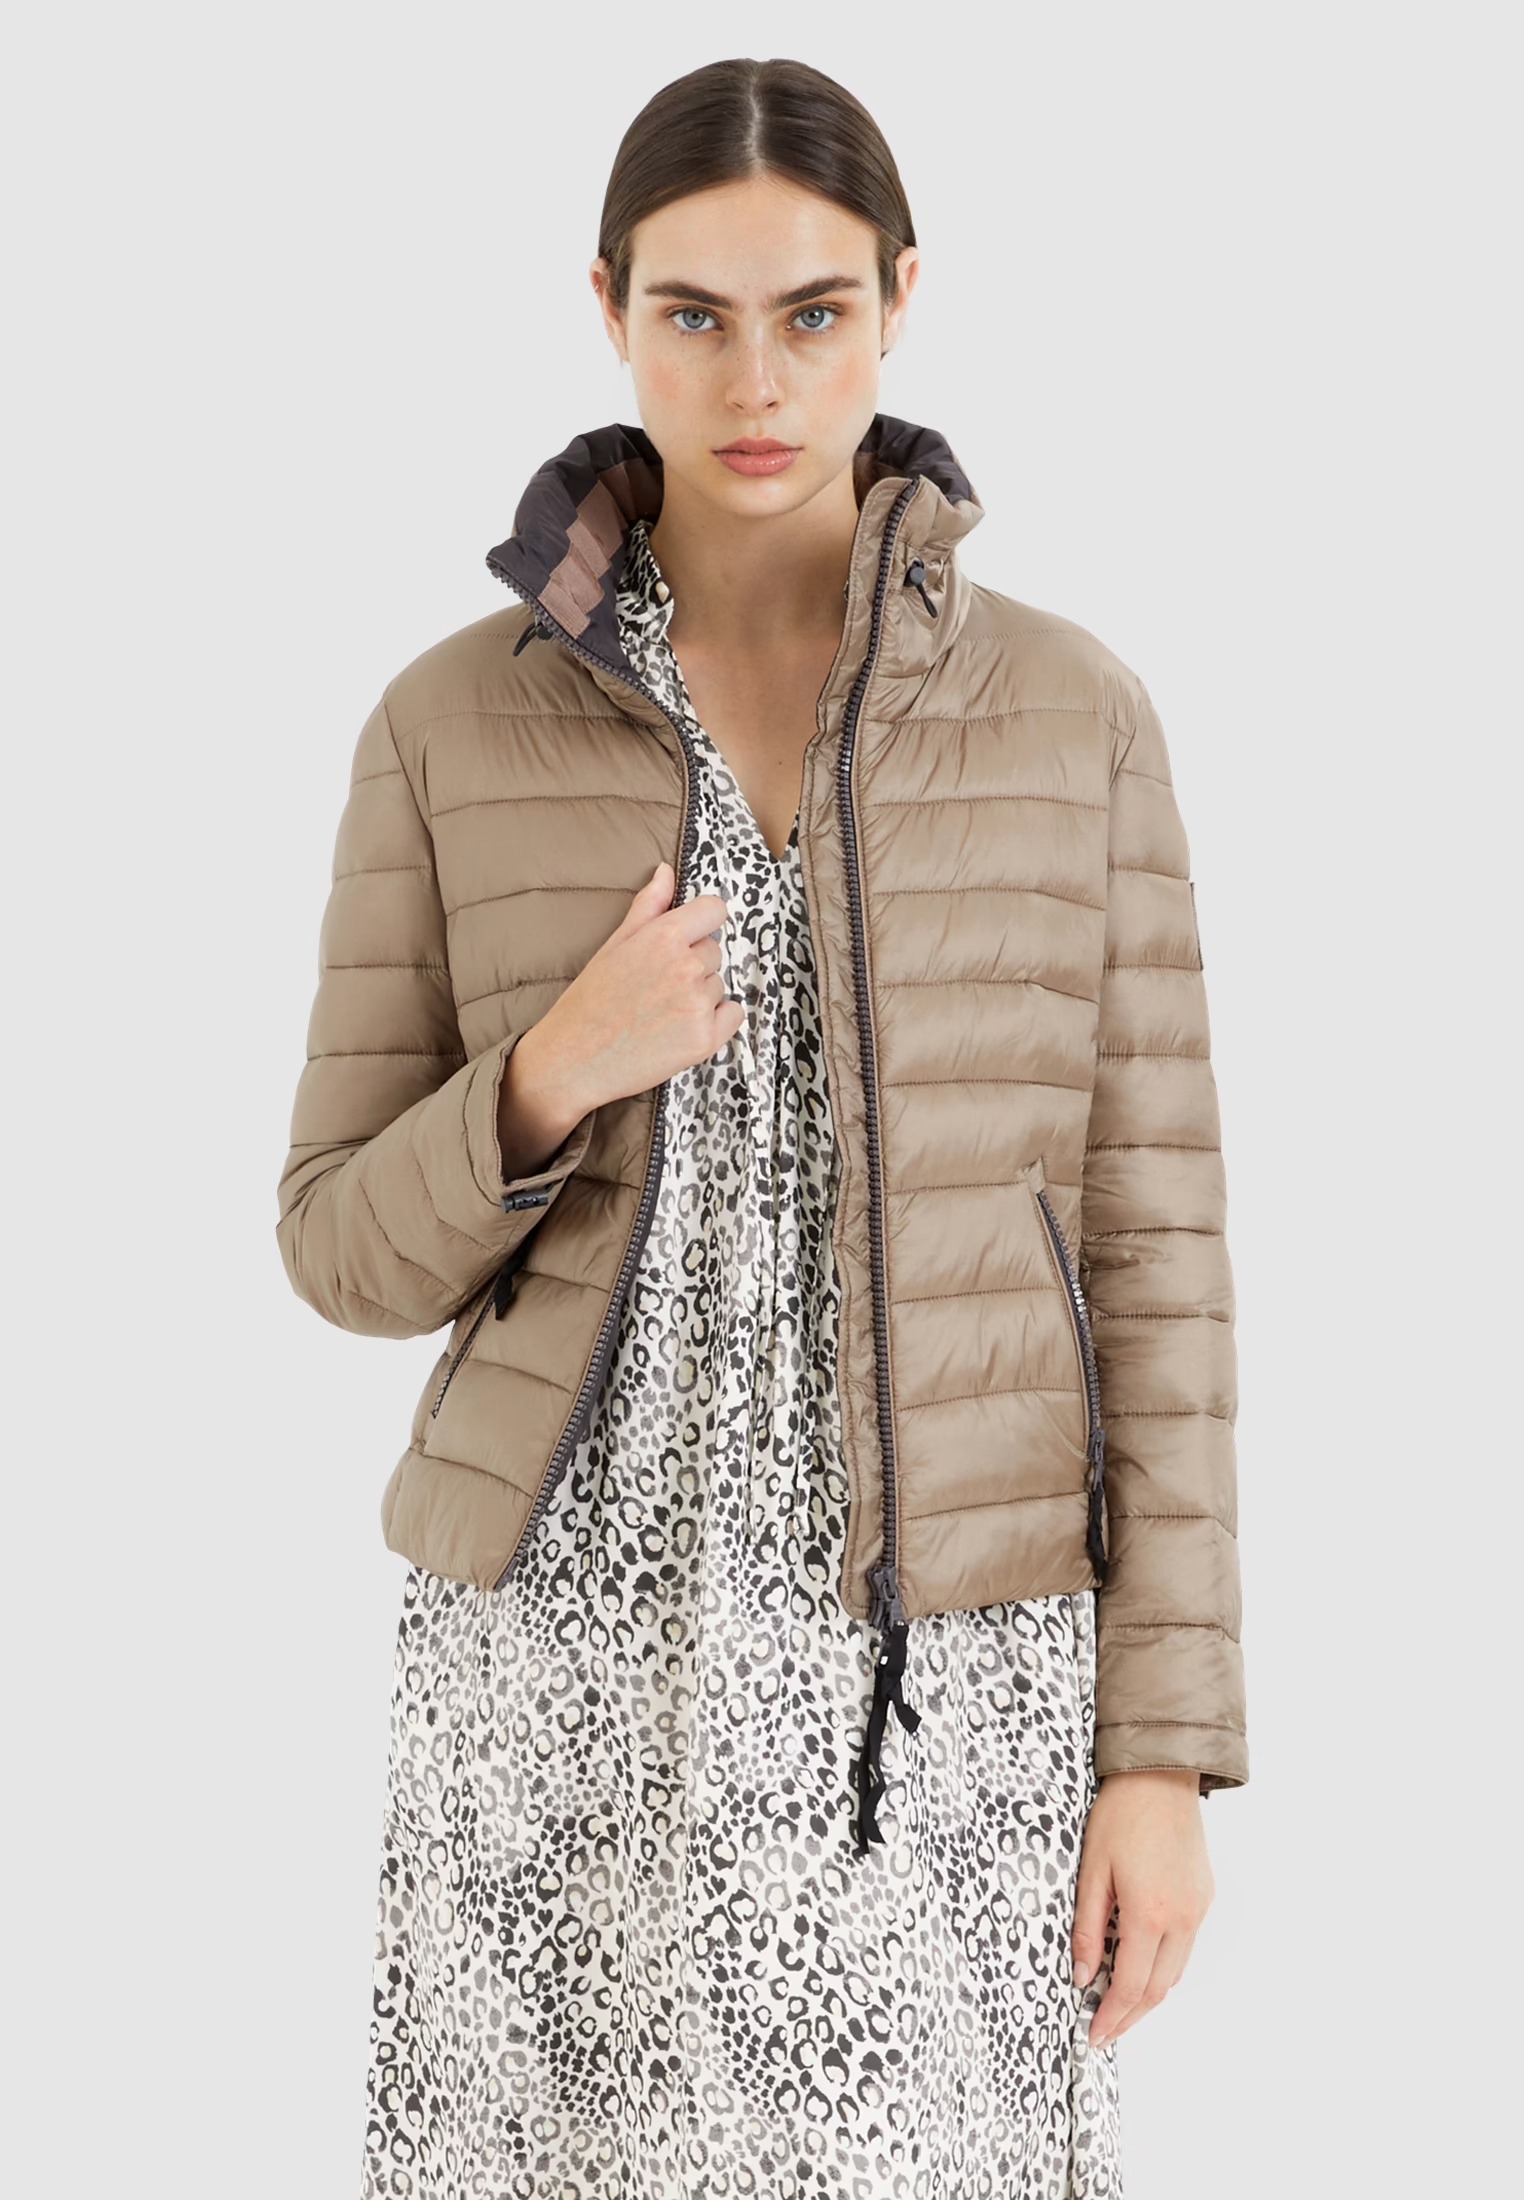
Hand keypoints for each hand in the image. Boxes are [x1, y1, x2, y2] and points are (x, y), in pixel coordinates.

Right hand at [514, 862, 746, 1123]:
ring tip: (660, 1013)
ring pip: (718, 985)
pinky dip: (715, 1021)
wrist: (571, 1060)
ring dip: (699, 996)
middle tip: (656, 988)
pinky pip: (732, 1015)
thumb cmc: (588, 1002)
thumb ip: (648, 906)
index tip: (688, 938)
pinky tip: (680, 1028)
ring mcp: (698, 1005)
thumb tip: (667, 872)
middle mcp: (686, 967)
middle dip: (692, 965)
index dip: (701, 924)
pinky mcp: (705, 1040)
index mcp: (663, 937)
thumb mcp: (614, 945)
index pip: (714, 911)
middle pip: (714, 952)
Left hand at [1073, 1769, 1214, 2050]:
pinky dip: (1163, 1966)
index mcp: (1150, 1914)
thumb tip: (1081, 1976)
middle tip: (1104, 2031)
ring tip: (1118, 2005)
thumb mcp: (1091, 1871)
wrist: (1161, 1776)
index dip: (1112, 2016)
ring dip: (1147, 1995)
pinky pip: (1185, 1947)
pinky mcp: (1204, 1897)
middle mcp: (1182, 1919)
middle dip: (1130, 2016)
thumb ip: (1086, 1928)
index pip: (1130, 1985)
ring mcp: (1198, 1909)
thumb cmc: (1120, 1816)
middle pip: (1157, 1989)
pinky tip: (1141, 1964)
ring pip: (1174, 1972)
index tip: (1094, 2035)